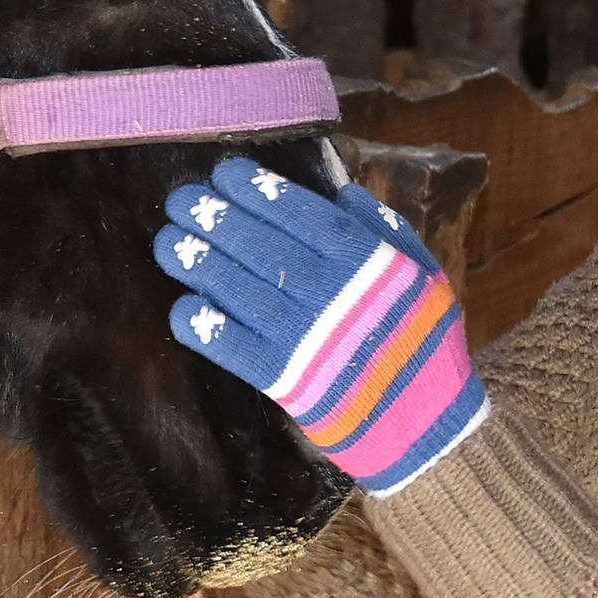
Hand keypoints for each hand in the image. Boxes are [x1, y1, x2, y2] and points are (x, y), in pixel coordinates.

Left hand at [152, 159, 488, 495]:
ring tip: (170, 242)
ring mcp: (304, 338)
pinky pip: (233, 348)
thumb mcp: (427, 273)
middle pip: (259, 246)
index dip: (259, 192)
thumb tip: (343, 191)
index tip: (226, 174)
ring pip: (238, 290)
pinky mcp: (285, 381)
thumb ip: (387, 228)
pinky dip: (205, 328)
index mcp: (365, 262)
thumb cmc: (424, 340)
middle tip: (182, 200)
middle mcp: (331, 294)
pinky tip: (184, 306)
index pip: (300, 213)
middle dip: (215, 218)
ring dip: (198, 263)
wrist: (424, 423)